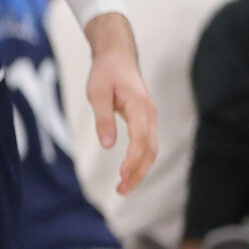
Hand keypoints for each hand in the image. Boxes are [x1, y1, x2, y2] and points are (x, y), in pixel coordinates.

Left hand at [82, 14, 158, 195]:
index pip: (141, 138)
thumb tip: (108, 146)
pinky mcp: (146, 121)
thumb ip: (103, 119)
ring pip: (152, 149)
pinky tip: (129, 174)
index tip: (122, 175)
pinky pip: (148, 145)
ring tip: (123, 188)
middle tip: (121, 191)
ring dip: (140, 170)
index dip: (133, 159)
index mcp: (139, 106)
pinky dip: (141, 161)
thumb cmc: (106, 74)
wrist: (118, 57)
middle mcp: (150, 114)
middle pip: (150, 149)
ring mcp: (151, 118)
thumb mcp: (97, 94)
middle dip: (138, 172)